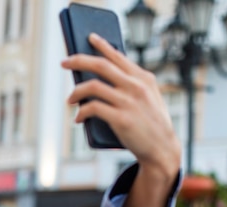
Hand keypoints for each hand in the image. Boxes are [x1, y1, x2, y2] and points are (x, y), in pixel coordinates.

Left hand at [61, 33, 180, 179]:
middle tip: (64, 62)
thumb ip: (131, 85)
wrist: (162, 149)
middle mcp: (136, 87)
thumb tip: (100, 79)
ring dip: (76, 92)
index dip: (102, 45)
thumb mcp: (148, 98)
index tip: (89, 38)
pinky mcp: (121, 119)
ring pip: (92, 86)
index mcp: (143, 78)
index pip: (118, 56)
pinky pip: (93, 109)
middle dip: (79, 61)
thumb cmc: (151, 124)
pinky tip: (78, 118)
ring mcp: (129, 102)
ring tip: (70, 99)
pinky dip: (81, 112)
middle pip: (101, 66)